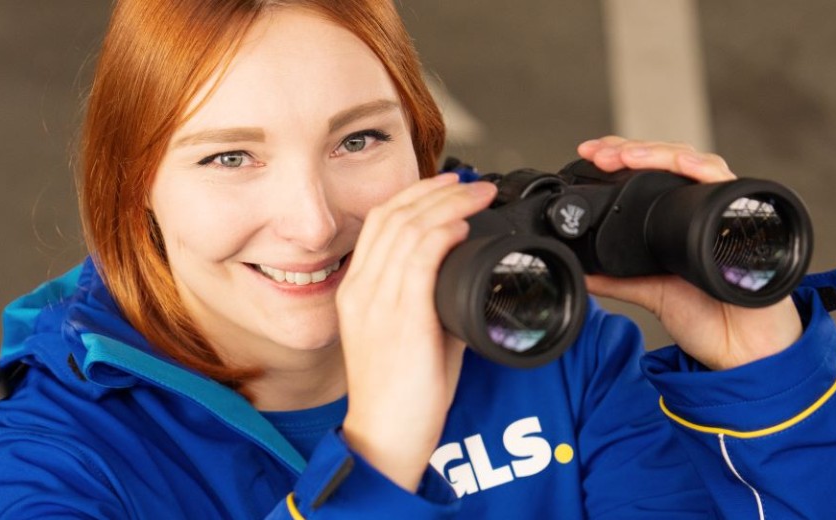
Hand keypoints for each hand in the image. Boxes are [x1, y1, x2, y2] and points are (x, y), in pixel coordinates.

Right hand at [336, 173, 496, 490]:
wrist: (386, 436)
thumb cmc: (402, 396)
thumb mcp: (414, 336)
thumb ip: (433, 303)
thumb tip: (469, 282)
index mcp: (357, 291)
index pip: (380, 223)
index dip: (415, 196)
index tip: (447, 186)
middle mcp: (360, 289)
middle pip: (392, 215)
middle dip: (435, 190)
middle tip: (471, 181)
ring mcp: (376, 301)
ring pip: (408, 229)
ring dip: (448, 205)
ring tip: (478, 195)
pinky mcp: (399, 316)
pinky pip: (419, 258)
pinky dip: (442, 233)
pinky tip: (463, 226)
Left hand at [575, 136, 802, 369]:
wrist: (742, 351)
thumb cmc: (709, 320)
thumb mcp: (652, 294)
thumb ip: (618, 280)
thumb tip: (582, 271)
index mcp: (680, 219)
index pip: (653, 171)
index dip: (623, 155)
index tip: (590, 153)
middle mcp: (703, 208)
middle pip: (671, 159)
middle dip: (632, 150)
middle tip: (600, 153)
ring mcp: (724, 211)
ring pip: (695, 162)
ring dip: (659, 154)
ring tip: (628, 156)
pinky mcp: (746, 220)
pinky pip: (728, 185)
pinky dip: (704, 169)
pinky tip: (684, 165)